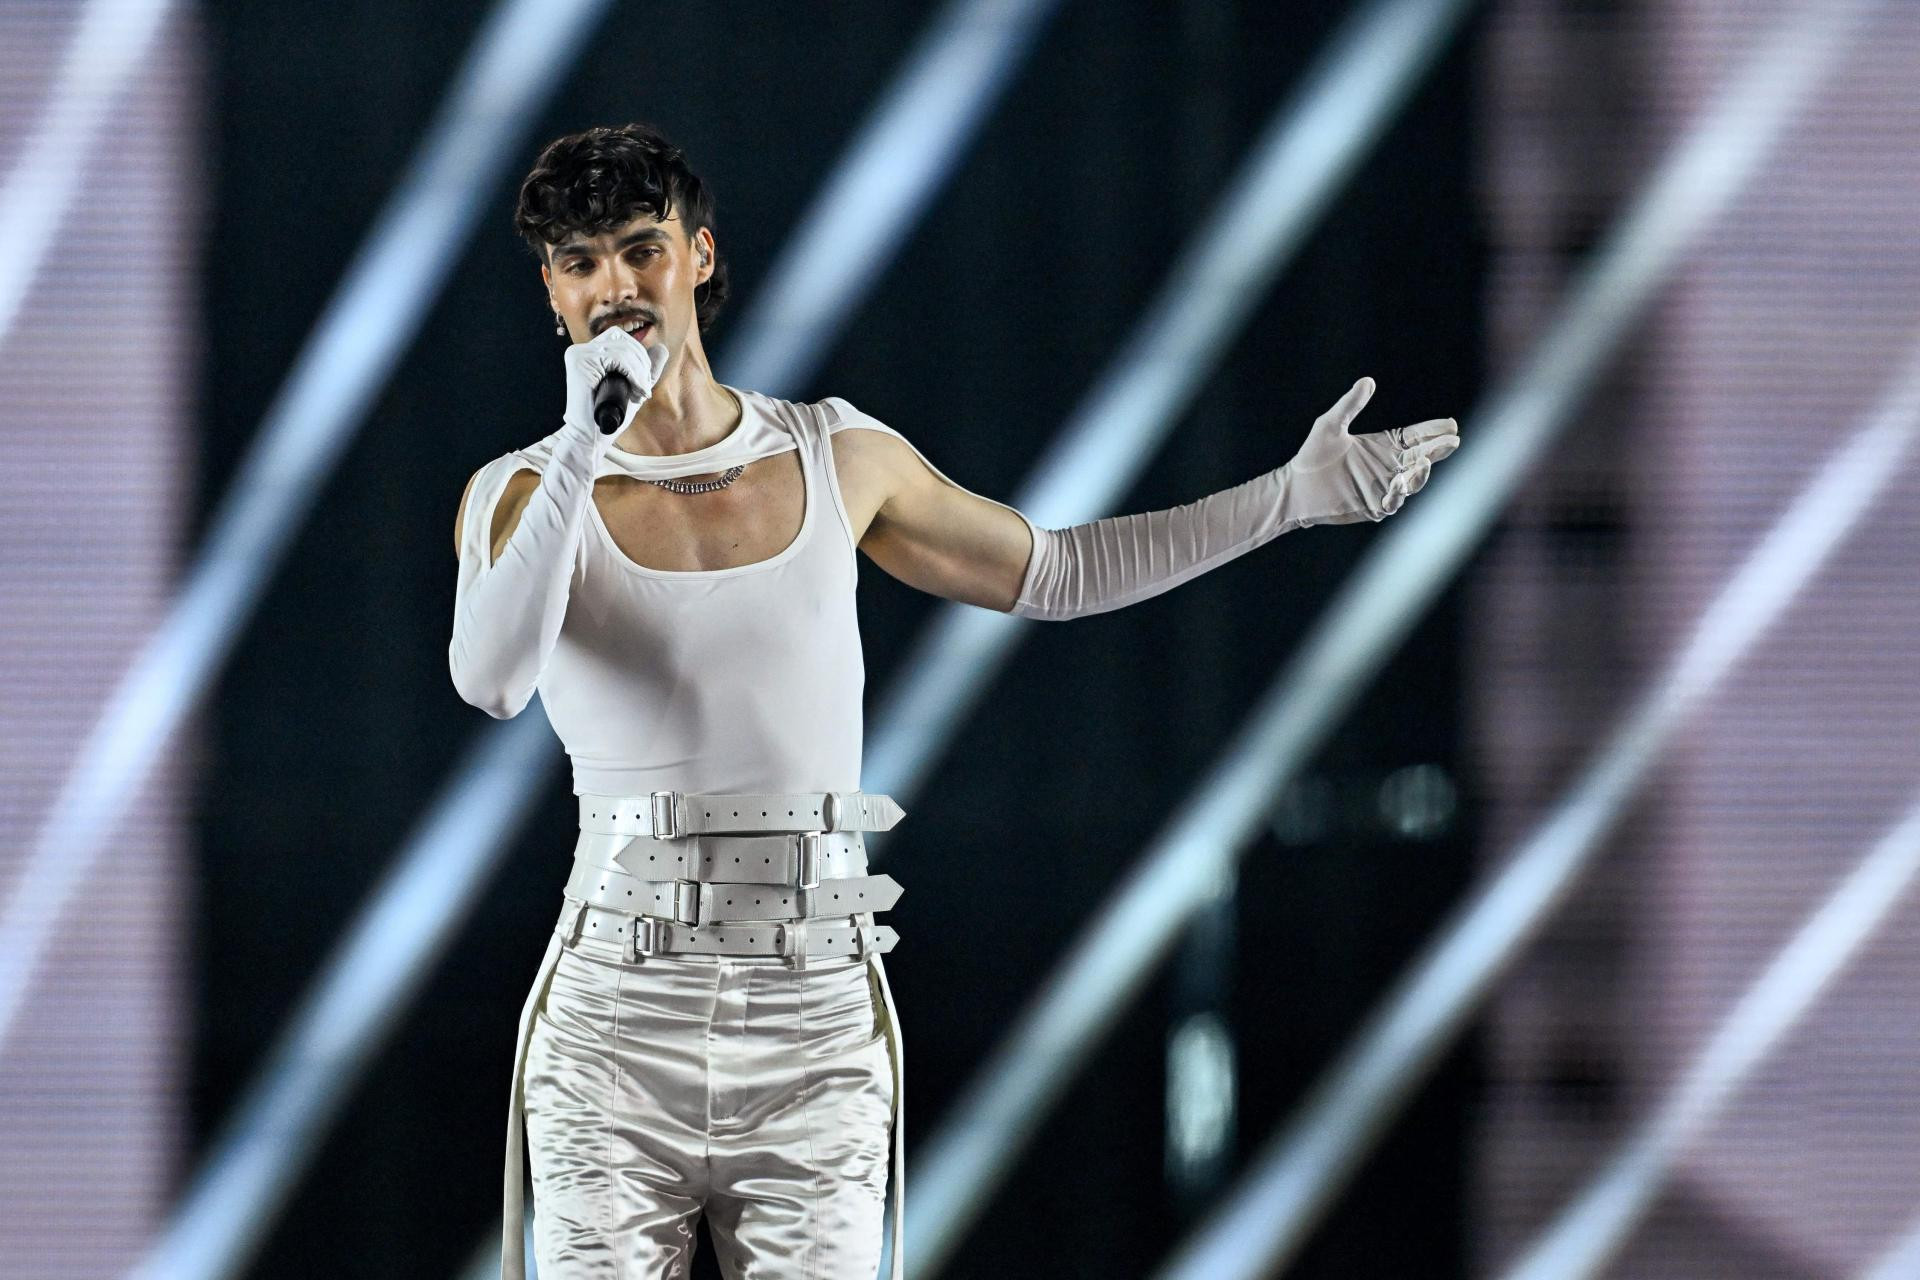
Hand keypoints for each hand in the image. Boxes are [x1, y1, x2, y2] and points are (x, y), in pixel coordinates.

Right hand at [562, 326, 671, 440]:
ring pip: (623, 350)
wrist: (589, 436)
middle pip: (624, 341)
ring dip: (639, 371)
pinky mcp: (580, 363)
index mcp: (589, 353)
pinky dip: (632, 374)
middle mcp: (581, 351)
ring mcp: (579, 355)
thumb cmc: (608, 415)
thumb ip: (646, 369)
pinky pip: (617, 358)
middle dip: (642, 364)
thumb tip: (662, 348)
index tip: (643, 382)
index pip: (621, 338)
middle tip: (643, 389)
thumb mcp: (632, 387)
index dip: (639, 355)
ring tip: (640, 392)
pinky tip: (635, 390)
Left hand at [1281, 377, 1458, 524]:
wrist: (1295, 487)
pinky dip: (1397, 494)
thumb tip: (1368, 381)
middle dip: (1437, 450)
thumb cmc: (1312, 454)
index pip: (1415, 437)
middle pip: (1420, 457)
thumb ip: (1350, 405)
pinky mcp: (1373, 506)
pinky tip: (1399, 483)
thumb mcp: (1331, 424)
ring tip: (1423, 463)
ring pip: (1411, 482)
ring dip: (1420, 474)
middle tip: (1452, 441)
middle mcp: (1388, 467)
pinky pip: (1391, 502)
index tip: (1451, 425)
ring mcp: (1383, 488)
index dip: (1433, 432)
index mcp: (1383, 446)